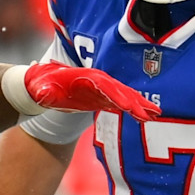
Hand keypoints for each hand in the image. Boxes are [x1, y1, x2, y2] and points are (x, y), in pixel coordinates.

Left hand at [24, 63, 160, 121]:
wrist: (40, 83)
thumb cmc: (40, 85)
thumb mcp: (39, 88)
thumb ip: (44, 92)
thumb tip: (43, 95)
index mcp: (84, 77)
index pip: (104, 86)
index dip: (116, 96)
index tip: (128, 106)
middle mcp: (96, 81)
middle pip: (119, 91)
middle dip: (134, 102)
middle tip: (149, 114)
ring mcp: (101, 89)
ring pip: (124, 95)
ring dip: (139, 104)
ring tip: (154, 115)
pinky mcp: (101, 97)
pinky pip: (121, 102)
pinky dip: (134, 107)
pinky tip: (145, 116)